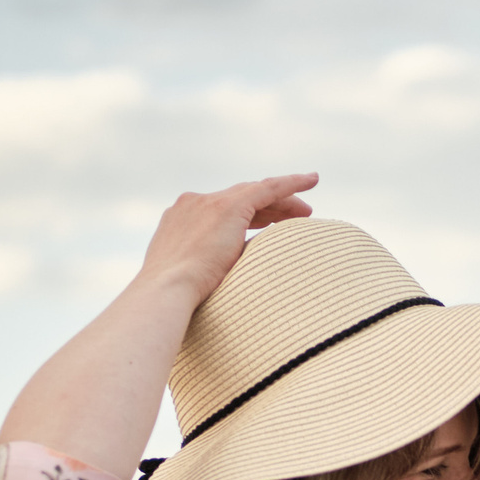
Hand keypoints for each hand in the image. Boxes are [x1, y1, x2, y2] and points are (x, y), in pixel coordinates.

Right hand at [135, 174, 319, 305]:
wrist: (166, 291)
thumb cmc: (177, 300)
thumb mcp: (191, 279)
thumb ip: (209, 269)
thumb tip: (231, 281)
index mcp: (180, 221)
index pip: (220, 211)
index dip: (246, 216)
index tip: (264, 223)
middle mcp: (193, 204)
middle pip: (239, 199)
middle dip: (268, 208)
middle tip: (294, 217)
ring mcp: (208, 202)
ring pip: (255, 193)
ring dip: (283, 202)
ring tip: (306, 213)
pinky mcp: (227, 207)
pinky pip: (268, 188)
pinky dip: (292, 183)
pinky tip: (313, 180)